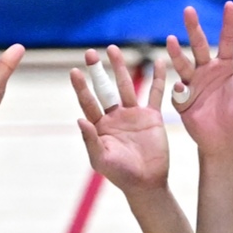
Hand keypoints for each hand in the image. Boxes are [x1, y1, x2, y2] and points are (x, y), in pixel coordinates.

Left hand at [70, 45, 170, 194]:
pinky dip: (157, 78)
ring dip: (120, 68)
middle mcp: (115, 116)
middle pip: (104, 88)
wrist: (146, 183)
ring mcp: (134, 115)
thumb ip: (91, 139)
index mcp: (100, 126)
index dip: (81, 88)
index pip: (88, 102)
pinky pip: (155, 93)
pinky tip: (158, 61)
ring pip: (126, 86)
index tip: (74, 71)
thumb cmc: (121, 174)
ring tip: (113, 49)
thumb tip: (80, 119)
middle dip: (97, 71)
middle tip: (89, 53)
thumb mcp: (101, 159)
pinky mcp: (152, 117)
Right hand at [166, 1, 232, 159]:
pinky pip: (178, 92)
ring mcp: (193, 84)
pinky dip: (179, 90)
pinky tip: (182, 88)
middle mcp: (207, 70)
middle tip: (188, 9)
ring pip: (183, 64)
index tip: (229, 5)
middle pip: (199, 45)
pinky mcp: (183, 100)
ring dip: (176, 53)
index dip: (228, 24)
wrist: (227, 141)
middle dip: (193, 28)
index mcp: (226, 66)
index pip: (227, 40)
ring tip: (170, 40)